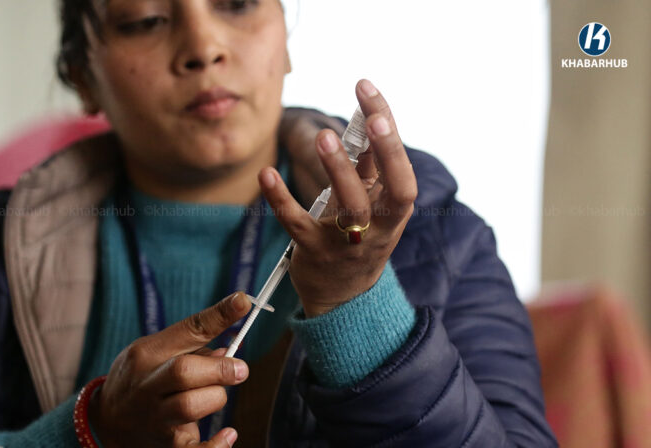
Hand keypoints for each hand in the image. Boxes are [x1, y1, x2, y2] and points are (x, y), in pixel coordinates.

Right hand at [89, 292, 252, 447]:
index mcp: (148, 353)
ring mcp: (154, 417)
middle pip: (183, 371)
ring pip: (189, 406)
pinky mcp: (164, 445)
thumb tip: (229, 353)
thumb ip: (191, 349)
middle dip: (219, 368)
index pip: (187, 329)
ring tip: (217, 395)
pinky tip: (228, 434)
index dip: (218, 315)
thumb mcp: (155, 353)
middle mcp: (147, 384)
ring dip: (215, 398)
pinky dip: (216, 445)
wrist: (107, 421)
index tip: (243, 302)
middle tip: (240, 369)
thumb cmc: (141, 378)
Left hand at [260, 80, 416, 317]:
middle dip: (383, 151)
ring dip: (338, 171)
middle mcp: (378, 230)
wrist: (342, 296)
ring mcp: (347, 243)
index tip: (370, 94)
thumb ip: (369, 167)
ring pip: (349, 209)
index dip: (391, 136)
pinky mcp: (313, 252)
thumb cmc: (359, 238)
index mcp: (395, 213)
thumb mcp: (372, 205)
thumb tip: (367, 118)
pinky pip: (296, 224)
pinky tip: (266, 173)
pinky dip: (280, 199)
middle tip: (367, 115)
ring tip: (323, 136)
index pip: (404, 173)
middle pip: (390, 192)